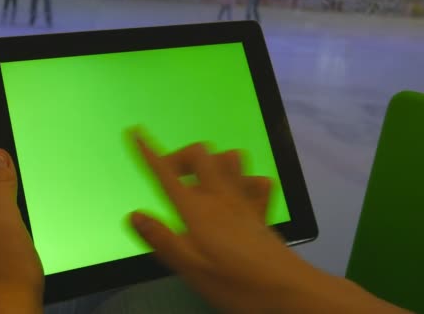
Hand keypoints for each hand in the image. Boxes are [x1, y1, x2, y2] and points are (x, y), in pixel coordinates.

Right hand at [130, 133, 408, 312]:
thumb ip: (161, 239)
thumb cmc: (235, 281)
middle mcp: (220, 196)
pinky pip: (257, 181)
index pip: (167, 173)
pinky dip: (245, 182)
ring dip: (214, 164)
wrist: (288, 290)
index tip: (136, 133)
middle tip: (172, 178)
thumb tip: (135, 215)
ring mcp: (244, 200)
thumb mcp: (190, 268)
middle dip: (181, 156)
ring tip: (202, 184)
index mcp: (197, 209)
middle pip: (200, 154)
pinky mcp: (261, 211)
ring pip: (231, 158)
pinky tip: (237, 197)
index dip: (149, 151)